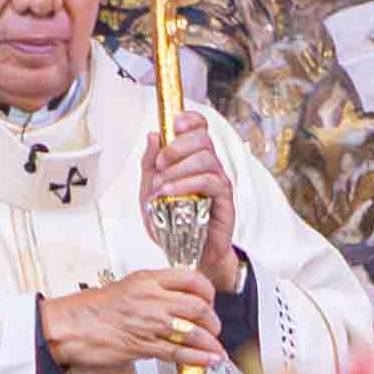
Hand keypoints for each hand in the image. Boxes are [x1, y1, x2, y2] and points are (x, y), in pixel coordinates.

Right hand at [45, 267, 226, 373]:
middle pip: (198, 306)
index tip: (209, 300)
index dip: (207, 291)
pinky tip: (209, 359)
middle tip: (213, 326)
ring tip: (216, 348)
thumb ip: (152, 290)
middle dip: (212, 319)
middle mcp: (152, 299)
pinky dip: (199, 358)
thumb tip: (174, 298)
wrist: (69, 326)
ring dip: (210, 341)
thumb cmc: (90, 308)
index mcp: (148, 280)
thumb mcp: (126, 286)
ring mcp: (150, 323)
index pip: (191, 279)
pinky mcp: (145, 346)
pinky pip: (179, 353)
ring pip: (193, 331)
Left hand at [144, 111, 240, 295]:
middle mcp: (209, 165)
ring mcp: (218, 180)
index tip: (174, 124)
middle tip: (160, 164)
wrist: (188, 254)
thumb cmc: (173, 222)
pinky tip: (170, 193)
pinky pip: (209, 181)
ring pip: (206, 158)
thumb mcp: (150, 190)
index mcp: (193, 158)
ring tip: (161, 185)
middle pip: (202, 138)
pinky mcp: (224, 198)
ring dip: (178, 169)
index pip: (200, 127)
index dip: (189, 119)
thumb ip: (149, 164)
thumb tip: (153, 136)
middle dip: (177, 146)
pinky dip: (186, 184)